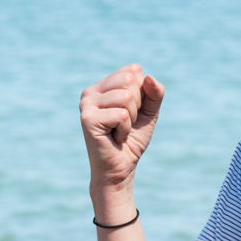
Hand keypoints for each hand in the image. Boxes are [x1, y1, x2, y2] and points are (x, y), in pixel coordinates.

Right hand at [80, 63, 165, 218]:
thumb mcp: (149, 113)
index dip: (142, 93)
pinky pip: (122, 115)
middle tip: (125, 124)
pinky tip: (114, 138)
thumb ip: (154, 93)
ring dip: (131, 120)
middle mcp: (90, 92)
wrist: (120, 170)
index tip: (131, 113)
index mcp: (103, 86)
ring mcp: (86, 104)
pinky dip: (125, 130)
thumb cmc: (132, 141)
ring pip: (126, 97)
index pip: (133, 70)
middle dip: (137, 106)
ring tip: (119, 131)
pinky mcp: (88, 119)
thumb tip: (149, 77)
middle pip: (129, 81)